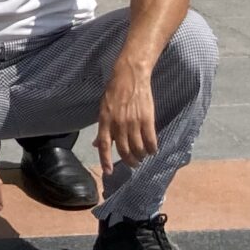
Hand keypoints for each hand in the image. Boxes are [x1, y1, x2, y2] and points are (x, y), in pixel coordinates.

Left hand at [96, 58, 159, 173]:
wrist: (130, 76)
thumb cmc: (114, 91)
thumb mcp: (103, 108)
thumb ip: (102, 128)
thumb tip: (96, 145)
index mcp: (105, 121)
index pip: (104, 145)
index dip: (105, 161)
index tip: (108, 173)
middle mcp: (118, 124)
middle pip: (123, 150)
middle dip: (129, 161)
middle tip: (133, 163)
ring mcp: (133, 122)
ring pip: (138, 148)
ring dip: (140, 156)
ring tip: (142, 156)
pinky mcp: (147, 119)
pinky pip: (150, 140)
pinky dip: (152, 148)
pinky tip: (152, 150)